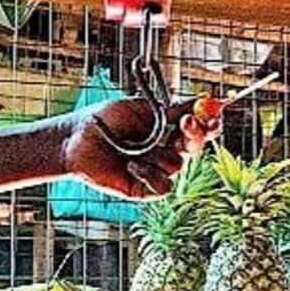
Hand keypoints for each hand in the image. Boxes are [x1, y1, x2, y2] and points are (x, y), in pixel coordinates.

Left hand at [62, 97, 218, 198]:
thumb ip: (174, 108)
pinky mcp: (146, 190)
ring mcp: (156, 170)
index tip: (214, 110)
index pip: (199, 128)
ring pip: (179, 166)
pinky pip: (164, 186)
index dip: (210, 122)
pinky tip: (130, 166)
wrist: (75, 139)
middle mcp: (166, 150)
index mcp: (168, 129)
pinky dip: (148, 174)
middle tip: (184, 123)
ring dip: (159, 155)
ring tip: (134, 149)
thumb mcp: (141, 107)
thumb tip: (203, 100)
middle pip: (197, 147)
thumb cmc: (104, 120)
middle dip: (195, 135)